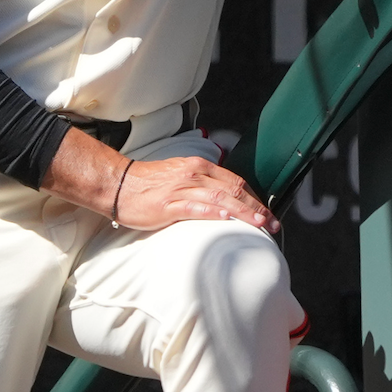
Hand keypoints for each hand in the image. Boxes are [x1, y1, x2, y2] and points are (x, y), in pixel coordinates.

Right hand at [43, 129, 278, 233]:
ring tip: (260, 224)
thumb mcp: (180, 178)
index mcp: (199, 167)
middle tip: (273, 224)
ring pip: (221, 198)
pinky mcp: (169, 204)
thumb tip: (223, 202)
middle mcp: (195, 174)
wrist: (119, 184)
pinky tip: (227, 220)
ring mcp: (182, 189)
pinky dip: (214, 213)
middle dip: (257, 207)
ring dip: (244, 212)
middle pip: (234, 190)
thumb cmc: (148, 185)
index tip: (267, 213)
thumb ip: (201, 186)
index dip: (254, 198)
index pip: (235, 182)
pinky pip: (196, 207)